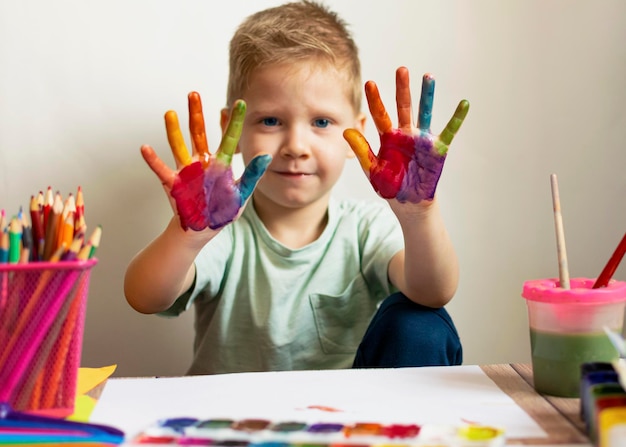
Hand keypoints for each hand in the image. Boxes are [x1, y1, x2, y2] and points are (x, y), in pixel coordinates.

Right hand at [140, 92, 270, 229]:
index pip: (228, 137)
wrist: (202, 229)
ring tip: (170, 112)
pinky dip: (153, 160)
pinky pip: (162, 170)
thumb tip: (265, 156)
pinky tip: (145, 148)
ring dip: (173, 130)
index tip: (239, 103)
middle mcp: (202, 162)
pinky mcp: (174, 183)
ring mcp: (187, 170)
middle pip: (198, 133)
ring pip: (178, 145)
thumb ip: (252, 175)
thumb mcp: (242, 193)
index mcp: (220, 163)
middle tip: (194, 93)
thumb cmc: (222, 211)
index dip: (233, 121)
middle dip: (196, 114)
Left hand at [343, 67, 468, 202]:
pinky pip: (449, 131)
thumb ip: (362, 151)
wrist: (409, 203)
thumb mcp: (373, 170)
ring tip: (428, 76)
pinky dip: (457, 118)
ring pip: (425, 113)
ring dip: (427, 95)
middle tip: (401, 69)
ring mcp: (422, 140)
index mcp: (388, 138)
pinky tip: (464, 104)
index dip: (375, 100)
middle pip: (404, 107)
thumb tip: (346, 131)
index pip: (380, 115)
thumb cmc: (390, 187)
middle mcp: (406, 134)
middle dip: (402, 89)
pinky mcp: (437, 148)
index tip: (369, 83)